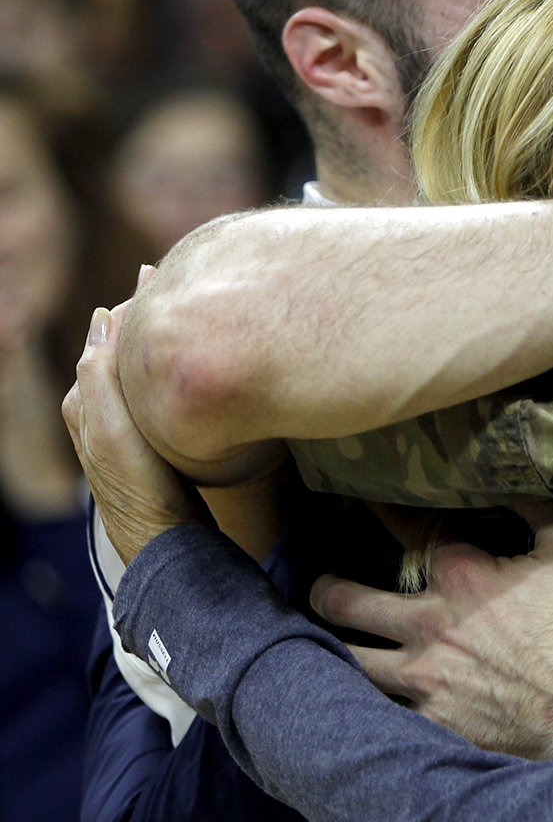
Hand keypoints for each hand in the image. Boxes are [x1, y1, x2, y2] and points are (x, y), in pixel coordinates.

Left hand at [63, 304, 208, 564]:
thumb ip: (100, 375)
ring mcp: (131, 428)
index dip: (136, 305)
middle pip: (126, 349)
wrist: (172, 547)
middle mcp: (102, 413)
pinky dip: (175, 367)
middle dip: (150, 317)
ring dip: (165, 340)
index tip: (167, 273)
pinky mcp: (157, 443)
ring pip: (145, 369)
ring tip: (195, 310)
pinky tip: (199, 363)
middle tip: (186, 279)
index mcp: (84, 404)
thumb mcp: (113, 431)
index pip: (108, 337)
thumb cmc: (144, 493)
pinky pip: (162, 390)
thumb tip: (104, 315)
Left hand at [309, 502, 552, 759]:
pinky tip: (363, 703)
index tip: (364, 498)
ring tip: (326, 644)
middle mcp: (430, 625)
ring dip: (335, 649)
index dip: (383, 511)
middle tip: (321, 586)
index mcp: (463, 577)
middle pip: (349, 603)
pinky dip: (371, 706)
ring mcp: (426, 679)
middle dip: (327, 589)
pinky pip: (383, 714)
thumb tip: (513, 481)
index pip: (410, 531)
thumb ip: (542, 508)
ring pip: (353, 662)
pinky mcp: (434, 723)